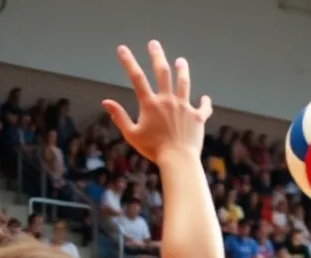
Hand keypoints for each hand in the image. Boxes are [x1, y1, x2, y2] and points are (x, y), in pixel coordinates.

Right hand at [103, 41, 212, 162]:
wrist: (178, 160)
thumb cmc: (153, 150)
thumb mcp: (132, 134)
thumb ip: (119, 117)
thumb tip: (105, 102)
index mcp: (150, 104)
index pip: (136, 77)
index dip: (128, 61)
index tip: (122, 49)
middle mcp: (168, 101)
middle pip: (163, 72)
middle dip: (157, 55)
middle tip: (154, 44)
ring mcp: (184, 107)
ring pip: (184, 83)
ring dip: (182, 70)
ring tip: (181, 61)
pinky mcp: (198, 117)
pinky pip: (203, 107)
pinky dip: (204, 102)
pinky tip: (205, 98)